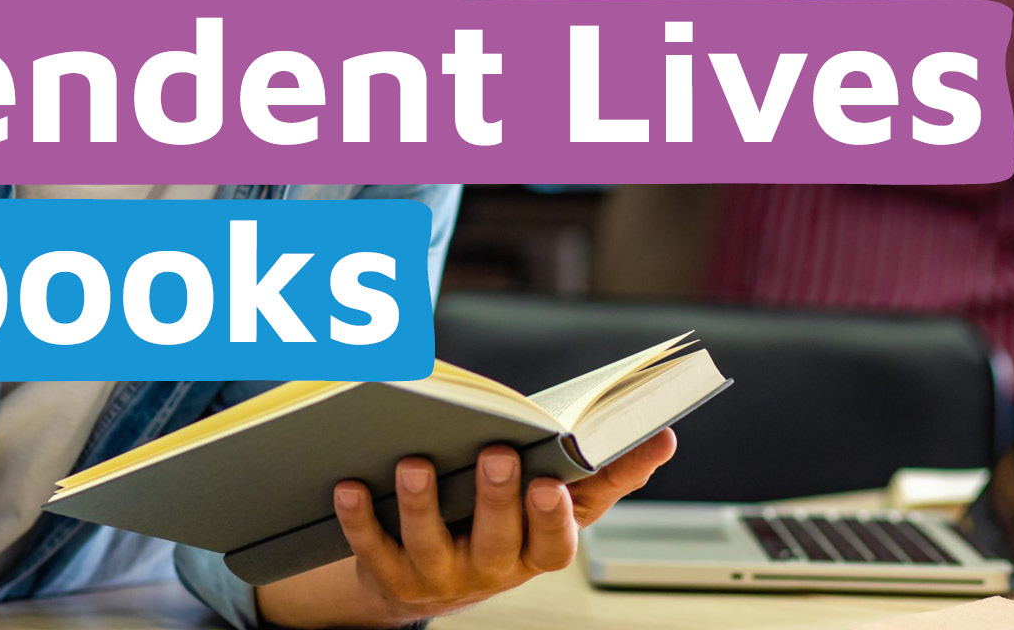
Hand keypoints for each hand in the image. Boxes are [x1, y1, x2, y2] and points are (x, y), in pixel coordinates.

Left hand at [268, 429, 675, 626]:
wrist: (429, 576)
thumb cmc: (504, 520)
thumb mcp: (557, 502)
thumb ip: (604, 472)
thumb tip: (664, 437)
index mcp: (539, 549)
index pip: (560, 539)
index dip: (557, 515)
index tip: (554, 481)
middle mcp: (494, 570)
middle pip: (499, 540)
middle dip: (498, 499)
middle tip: (496, 454)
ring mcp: (442, 577)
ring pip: (433, 544)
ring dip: (424, 503)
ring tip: (415, 462)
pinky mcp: (393, 578)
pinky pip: (373, 550)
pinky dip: (360, 518)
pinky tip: (349, 485)